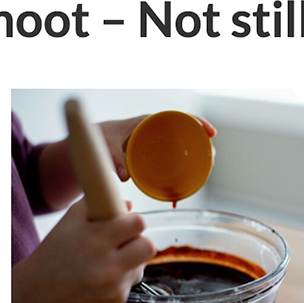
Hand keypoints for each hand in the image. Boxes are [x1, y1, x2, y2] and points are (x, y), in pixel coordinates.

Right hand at [24, 198, 154, 302]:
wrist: (41, 291)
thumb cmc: (55, 251)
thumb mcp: (69, 221)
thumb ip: (96, 204)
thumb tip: (128, 204)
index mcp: (97, 239)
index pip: (138, 224)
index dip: (134, 221)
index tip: (125, 224)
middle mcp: (109, 264)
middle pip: (149, 246)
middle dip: (140, 241)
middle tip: (126, 241)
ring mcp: (115, 285)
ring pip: (142, 265)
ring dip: (131, 260)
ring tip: (110, 260)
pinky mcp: (117, 299)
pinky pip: (131, 281)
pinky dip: (121, 277)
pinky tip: (102, 276)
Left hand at [99, 115, 217, 180]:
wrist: (92, 142)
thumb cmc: (101, 138)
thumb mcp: (106, 147)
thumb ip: (115, 160)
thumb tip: (125, 177)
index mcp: (148, 121)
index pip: (180, 117)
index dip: (198, 123)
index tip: (211, 132)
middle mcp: (155, 130)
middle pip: (186, 134)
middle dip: (202, 145)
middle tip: (211, 159)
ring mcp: (155, 143)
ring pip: (181, 148)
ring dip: (194, 159)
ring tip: (204, 172)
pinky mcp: (152, 156)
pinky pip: (171, 160)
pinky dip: (180, 170)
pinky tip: (184, 185)